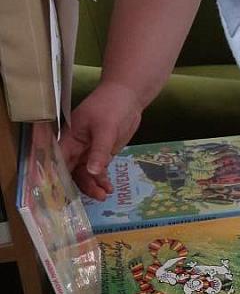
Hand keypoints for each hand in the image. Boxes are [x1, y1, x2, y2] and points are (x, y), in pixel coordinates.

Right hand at [60, 83, 142, 199]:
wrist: (128, 97)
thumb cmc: (111, 106)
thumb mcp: (105, 128)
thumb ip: (99, 151)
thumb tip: (92, 172)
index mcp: (70, 138)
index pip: (59, 161)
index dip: (57, 178)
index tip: (59, 195)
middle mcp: (76, 147)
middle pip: (72, 171)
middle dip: (80, 185)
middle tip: (95, 197)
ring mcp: (88, 151)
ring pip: (85, 173)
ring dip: (93, 185)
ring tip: (104, 196)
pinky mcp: (101, 154)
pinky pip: (98, 171)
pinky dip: (102, 180)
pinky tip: (109, 188)